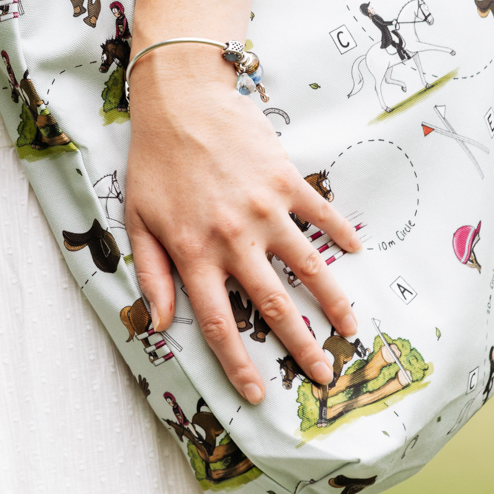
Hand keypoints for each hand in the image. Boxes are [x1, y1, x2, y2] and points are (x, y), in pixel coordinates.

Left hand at [125, 46, 362, 404]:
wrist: (181, 98)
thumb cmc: (154, 161)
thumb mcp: (137, 220)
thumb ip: (151, 274)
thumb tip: (159, 324)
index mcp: (194, 253)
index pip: (218, 323)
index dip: (238, 365)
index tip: (258, 396)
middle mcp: (234, 239)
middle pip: (273, 306)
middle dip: (302, 347)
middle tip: (327, 376)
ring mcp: (265, 209)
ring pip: (308, 266)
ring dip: (333, 302)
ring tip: (350, 330)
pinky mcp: (286, 179)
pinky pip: (320, 213)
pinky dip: (340, 232)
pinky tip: (356, 250)